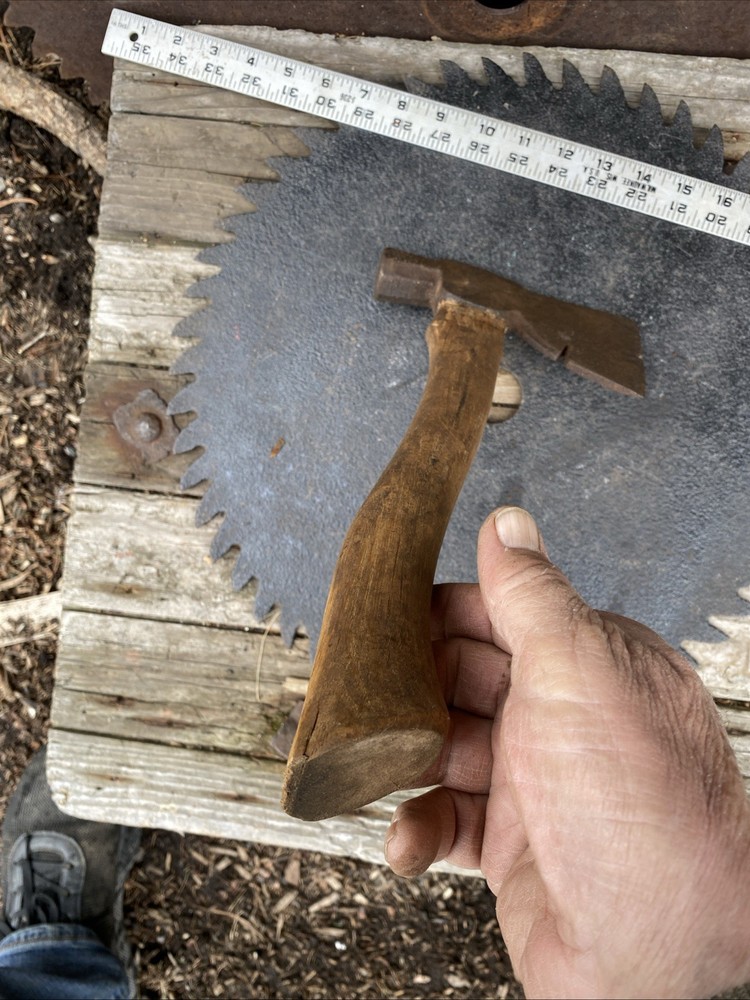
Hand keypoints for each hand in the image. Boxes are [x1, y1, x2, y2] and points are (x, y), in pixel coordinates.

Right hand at [384, 507, 749, 998]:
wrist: (655, 955)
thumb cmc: (637, 804)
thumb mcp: (577, 669)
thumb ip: (531, 595)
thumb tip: (509, 522)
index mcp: (586, 664)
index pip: (501, 615)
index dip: (440, 612)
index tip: (384, 612)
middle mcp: (562, 719)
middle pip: (461, 679)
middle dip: (410, 684)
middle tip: (364, 688)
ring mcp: (535, 783)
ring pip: (444, 748)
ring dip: (402, 758)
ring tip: (372, 763)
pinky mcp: (511, 845)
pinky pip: (446, 821)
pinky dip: (417, 827)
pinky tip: (406, 834)